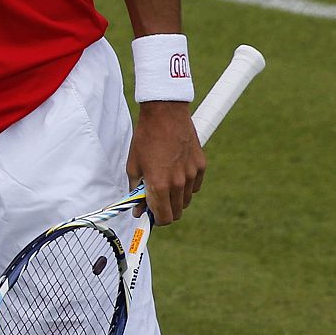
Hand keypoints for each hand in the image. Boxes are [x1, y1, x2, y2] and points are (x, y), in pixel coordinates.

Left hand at [127, 101, 205, 224]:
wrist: (165, 114)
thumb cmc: (145, 138)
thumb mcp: (133, 165)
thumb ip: (136, 190)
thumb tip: (138, 208)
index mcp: (160, 185)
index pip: (164, 217)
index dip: (156, 220)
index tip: (150, 216)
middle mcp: (179, 183)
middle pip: (177, 212)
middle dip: (165, 210)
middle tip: (155, 200)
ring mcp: (192, 175)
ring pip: (185, 200)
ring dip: (175, 198)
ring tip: (164, 182)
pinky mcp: (201, 166)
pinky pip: (195, 186)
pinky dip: (186, 186)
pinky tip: (176, 173)